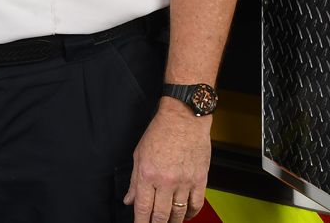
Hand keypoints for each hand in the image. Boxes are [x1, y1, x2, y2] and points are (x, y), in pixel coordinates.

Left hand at [123, 100, 211, 222]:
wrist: (184, 118)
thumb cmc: (160, 131)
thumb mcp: (139, 154)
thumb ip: (134, 181)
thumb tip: (129, 200)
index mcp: (148, 174)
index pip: (143, 208)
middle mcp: (166, 180)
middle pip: (161, 215)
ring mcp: (184, 181)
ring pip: (179, 213)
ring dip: (174, 222)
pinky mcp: (200, 179)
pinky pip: (196, 204)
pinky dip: (191, 213)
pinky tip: (186, 215)